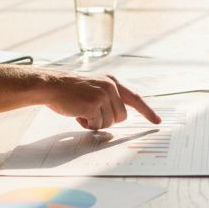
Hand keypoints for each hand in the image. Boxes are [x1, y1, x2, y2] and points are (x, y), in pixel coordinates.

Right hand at [41, 72, 161, 130]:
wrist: (52, 86)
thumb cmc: (70, 90)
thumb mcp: (95, 87)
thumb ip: (110, 98)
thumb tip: (120, 116)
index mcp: (113, 82)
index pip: (136, 98)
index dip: (147, 111)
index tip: (157, 121)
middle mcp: (111, 87)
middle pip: (122, 117)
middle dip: (107, 120)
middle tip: (91, 112)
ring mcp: (103, 96)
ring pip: (109, 123)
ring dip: (95, 122)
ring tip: (82, 110)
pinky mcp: (94, 105)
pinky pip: (97, 125)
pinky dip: (87, 124)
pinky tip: (78, 113)